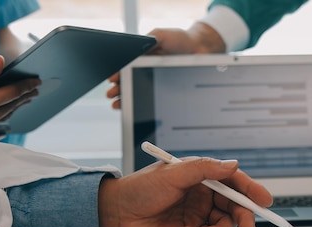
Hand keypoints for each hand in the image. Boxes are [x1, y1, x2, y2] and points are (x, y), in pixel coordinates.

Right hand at [0, 56, 40, 122]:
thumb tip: (1, 62)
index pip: (13, 93)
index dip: (26, 85)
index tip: (36, 81)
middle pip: (15, 104)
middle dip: (27, 94)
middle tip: (37, 87)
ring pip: (11, 112)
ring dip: (21, 103)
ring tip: (29, 95)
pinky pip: (3, 119)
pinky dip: (11, 110)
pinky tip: (15, 105)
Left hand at [97, 157, 272, 226]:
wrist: (117, 213)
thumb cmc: (141, 188)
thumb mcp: (173, 172)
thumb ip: (205, 169)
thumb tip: (233, 164)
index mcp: (202, 176)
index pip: (234, 181)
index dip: (251, 190)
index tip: (264, 200)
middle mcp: (204, 195)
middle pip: (235, 207)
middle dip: (244, 217)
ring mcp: (198, 214)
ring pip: (225, 225)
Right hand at [106, 22, 225, 108]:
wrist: (200, 51)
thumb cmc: (182, 40)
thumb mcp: (162, 35)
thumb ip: (150, 39)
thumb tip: (135, 48)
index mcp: (143, 55)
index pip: (126, 66)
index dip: (118, 73)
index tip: (112, 79)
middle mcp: (146, 68)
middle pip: (128, 80)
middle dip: (118, 88)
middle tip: (111, 94)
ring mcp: (154, 78)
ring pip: (136, 90)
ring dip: (125, 98)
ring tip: (116, 104)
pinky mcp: (163, 88)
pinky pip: (150, 97)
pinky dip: (140, 103)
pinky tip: (131, 107)